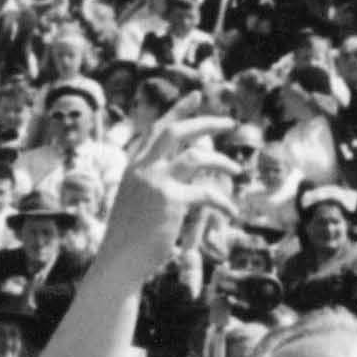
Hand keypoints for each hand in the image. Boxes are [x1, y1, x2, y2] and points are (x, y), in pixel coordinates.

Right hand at [100, 93, 245, 271]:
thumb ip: (153, 182)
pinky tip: (231, 211)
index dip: (178, 110)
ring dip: (221, 161)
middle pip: (176, 131)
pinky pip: (206, 193)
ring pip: (196, 156)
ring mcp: (156, 182)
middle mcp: (142, 168)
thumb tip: (182, 172)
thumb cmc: (129, 237)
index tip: (197, 95)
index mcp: (133, 166)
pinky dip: (223, 202)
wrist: (119, 261)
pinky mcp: (171, 201)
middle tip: (230, 122)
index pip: (158, 128)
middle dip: (205, 122)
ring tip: (237, 171)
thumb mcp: (135, 200)